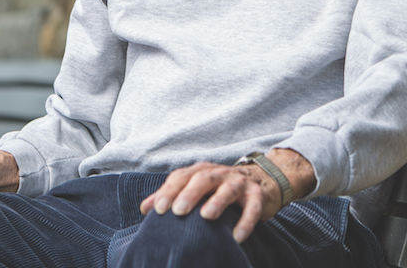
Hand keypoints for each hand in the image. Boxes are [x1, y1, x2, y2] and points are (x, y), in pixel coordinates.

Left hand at [139, 149, 314, 243]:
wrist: (261, 180)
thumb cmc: (219, 188)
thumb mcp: (195, 187)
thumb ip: (172, 196)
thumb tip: (145, 208)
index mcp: (201, 170)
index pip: (182, 177)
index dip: (169, 191)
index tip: (158, 209)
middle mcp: (219, 173)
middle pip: (203, 178)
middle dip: (189, 193)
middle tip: (177, 211)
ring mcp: (239, 182)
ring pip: (228, 188)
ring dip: (217, 201)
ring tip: (206, 216)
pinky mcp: (257, 195)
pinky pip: (252, 207)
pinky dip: (246, 221)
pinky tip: (237, 236)